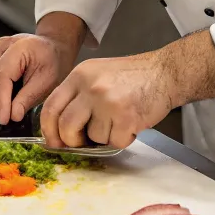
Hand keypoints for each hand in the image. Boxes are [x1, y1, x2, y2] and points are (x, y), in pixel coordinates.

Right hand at [0, 33, 75, 124]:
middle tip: (2, 121)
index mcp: (18, 47)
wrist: (53, 49)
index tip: (3, 119)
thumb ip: (29, 97)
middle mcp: (1, 46)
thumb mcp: (47, 81)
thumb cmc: (52, 61)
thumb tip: (13, 115)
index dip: (0, 100)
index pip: (1, 76)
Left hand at [40, 51, 174, 149]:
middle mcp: (90, 87)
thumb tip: (59, 129)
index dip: (48, 130)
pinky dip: (123, 138)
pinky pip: (114, 142)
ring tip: (118, 121)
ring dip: (105, 137)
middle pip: (65, 126)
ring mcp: (107, 102)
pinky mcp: (126, 117)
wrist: (165, 72)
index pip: (50, 107)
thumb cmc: (133, 77)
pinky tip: (131, 123)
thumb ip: (77, 96)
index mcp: (79, 75)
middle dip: (72, 141)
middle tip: (83, 142)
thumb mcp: (97, 75)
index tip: (54, 141)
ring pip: (92, 137)